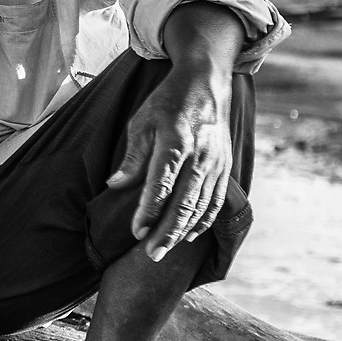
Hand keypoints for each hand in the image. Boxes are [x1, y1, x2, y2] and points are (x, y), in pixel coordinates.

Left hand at [107, 65, 232, 260]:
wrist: (206, 85)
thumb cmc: (167, 103)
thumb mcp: (141, 121)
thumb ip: (132, 156)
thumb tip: (115, 185)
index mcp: (176, 143)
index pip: (161, 185)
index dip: (149, 211)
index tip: (135, 232)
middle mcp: (200, 157)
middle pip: (183, 203)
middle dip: (166, 232)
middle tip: (151, 255)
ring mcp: (216, 164)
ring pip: (200, 207)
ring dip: (183, 232)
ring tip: (164, 251)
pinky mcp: (225, 168)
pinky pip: (215, 201)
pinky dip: (203, 221)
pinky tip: (190, 235)